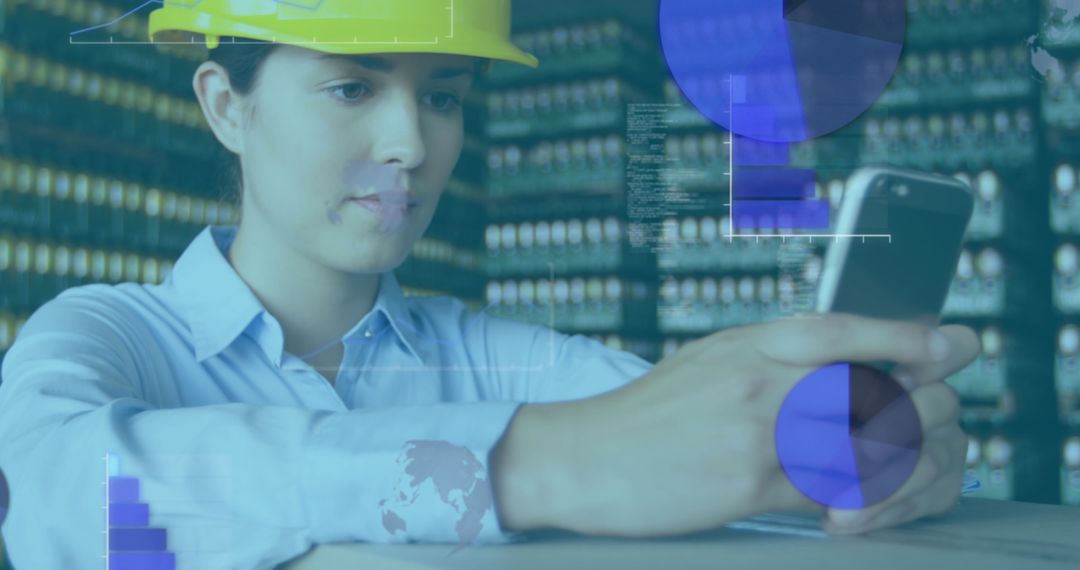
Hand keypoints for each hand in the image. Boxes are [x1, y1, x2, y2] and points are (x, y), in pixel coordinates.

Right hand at [496, 313, 977, 536]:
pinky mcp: (748, 485)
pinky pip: (828, 494)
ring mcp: (756, 433)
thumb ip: (771, 360)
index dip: (902, 332)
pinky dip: (854, 504)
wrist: (582, 457)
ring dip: (898, 461)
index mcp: (748, 343)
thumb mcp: (709, 363)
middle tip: (937, 419)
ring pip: (862, 444)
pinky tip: (851, 511)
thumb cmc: (647, 414)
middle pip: (869, 388)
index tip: (950, 343)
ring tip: (907, 471)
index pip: (839, 327)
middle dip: (919, 409)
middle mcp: (758, 381)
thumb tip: (839, 365)